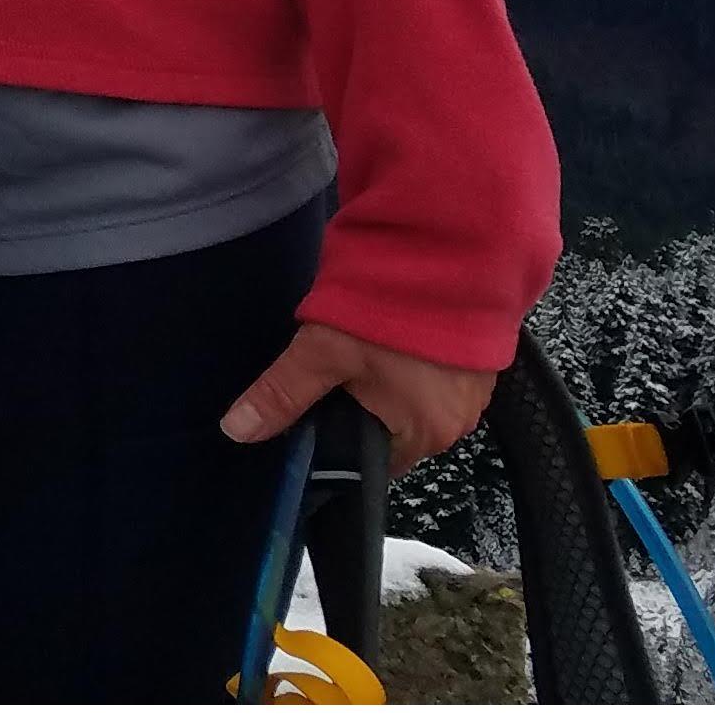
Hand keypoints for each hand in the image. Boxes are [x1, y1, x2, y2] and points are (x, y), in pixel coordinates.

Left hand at [222, 320, 496, 463]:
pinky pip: (433, 379)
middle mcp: (456, 425)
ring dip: (385, 383)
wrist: (448, 253)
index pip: (372, 462)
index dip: (338, 442)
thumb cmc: (388, 310)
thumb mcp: (323, 351)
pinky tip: (388, 339)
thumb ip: (281, 394)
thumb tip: (238, 431)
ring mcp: (472, 394)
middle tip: (329, 374)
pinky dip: (409, 366)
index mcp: (424, 436)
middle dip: (360, 408)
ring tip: (356, 352)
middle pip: (391, 431)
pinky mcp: (476, 364)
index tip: (311, 418)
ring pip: (411, 403)